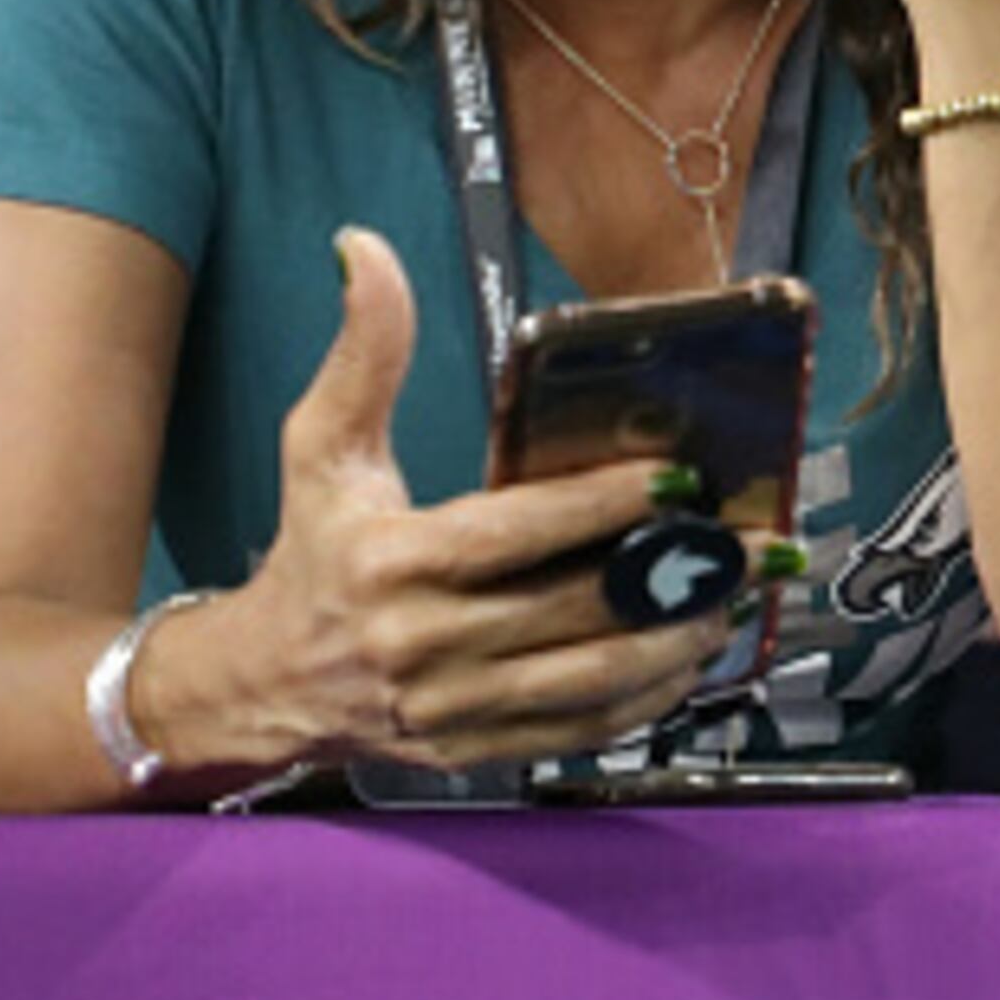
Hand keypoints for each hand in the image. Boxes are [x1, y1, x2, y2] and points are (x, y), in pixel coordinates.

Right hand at [150, 228, 746, 776]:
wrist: (258, 681)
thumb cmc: (310, 550)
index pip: (517, 531)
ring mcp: (451, 708)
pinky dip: (645, 700)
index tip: (678, 475)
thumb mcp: (321, 445)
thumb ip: (364, 350)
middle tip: (741, 537)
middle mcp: (422, 643)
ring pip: (589, 678)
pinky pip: (579, 732)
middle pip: (572, 608)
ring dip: (674, 640)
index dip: (604, 504)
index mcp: (392, 562)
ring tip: (733, 594)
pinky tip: (690, 658)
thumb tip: (367, 248)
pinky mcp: (473, 751)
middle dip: (669, 574)